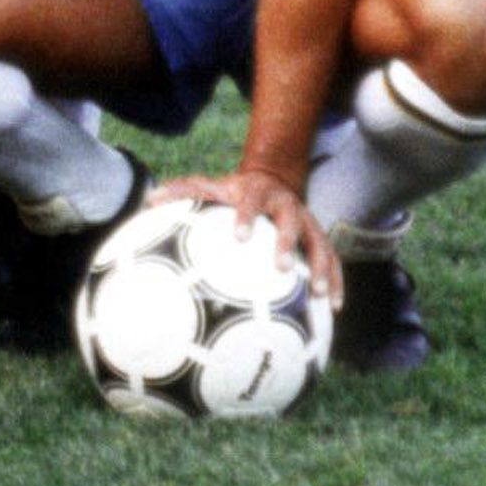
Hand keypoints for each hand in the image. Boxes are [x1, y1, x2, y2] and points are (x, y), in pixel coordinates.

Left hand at [158, 165, 341, 299]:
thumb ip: (183, 191)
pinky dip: (336, 281)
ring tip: (317, 293)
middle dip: (288, 243)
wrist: (273, 178)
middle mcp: (286, 205)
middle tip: (281, 267)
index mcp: (257, 192)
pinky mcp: (319, 238)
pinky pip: (333, 260)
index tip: (239, 235)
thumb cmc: (235, 190)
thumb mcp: (212, 185)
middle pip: (291, 222)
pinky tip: (333, 307)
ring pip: (320, 243)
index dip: (246, 216)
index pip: (251, 202)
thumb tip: (149, 198)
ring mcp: (307, 222)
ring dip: (321, 267)